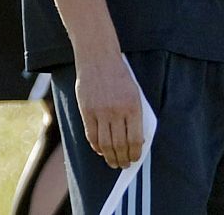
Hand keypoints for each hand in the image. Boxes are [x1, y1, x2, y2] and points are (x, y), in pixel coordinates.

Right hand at [74, 53, 143, 169]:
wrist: (98, 58)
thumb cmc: (119, 75)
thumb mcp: (134, 92)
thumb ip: (134, 115)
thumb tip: (136, 140)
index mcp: (133, 106)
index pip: (135, 139)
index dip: (135, 153)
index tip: (135, 159)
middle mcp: (117, 111)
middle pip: (120, 145)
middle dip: (123, 159)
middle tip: (123, 165)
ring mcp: (100, 111)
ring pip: (105, 144)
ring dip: (109, 157)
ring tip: (112, 162)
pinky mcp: (86, 111)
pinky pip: (91, 136)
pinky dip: (96, 147)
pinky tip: (100, 150)